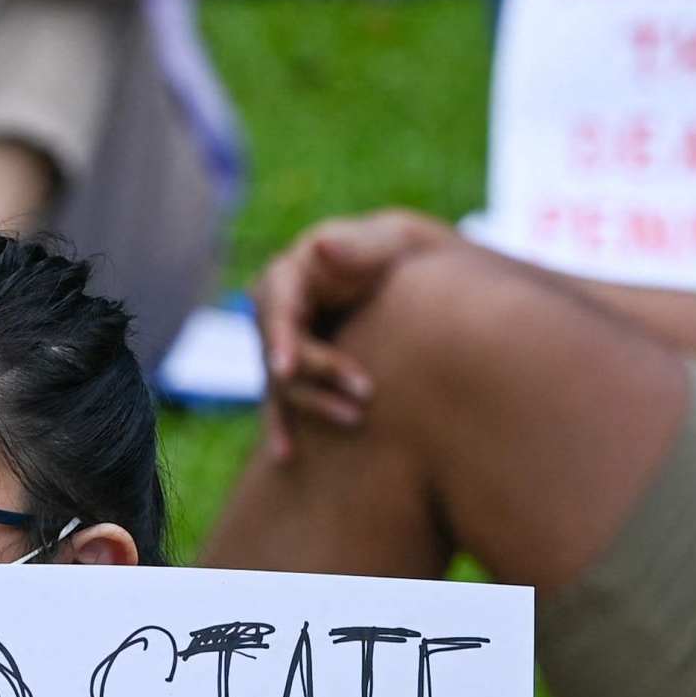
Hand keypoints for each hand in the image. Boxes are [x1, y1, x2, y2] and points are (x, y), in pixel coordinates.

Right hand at [250, 208, 455, 458]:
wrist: (422, 281)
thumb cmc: (410, 255)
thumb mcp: (395, 241)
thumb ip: (360, 244)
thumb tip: (319, 246)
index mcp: (293, 272)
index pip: (274, 306)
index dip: (277, 339)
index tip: (284, 369)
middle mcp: (280, 309)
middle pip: (277, 351)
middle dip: (315, 376)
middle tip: (365, 394)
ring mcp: (286, 343)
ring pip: (282, 383)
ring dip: (314, 405)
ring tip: (356, 420)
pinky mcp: (299, 372)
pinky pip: (285, 402)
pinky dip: (283, 427)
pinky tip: (286, 455)